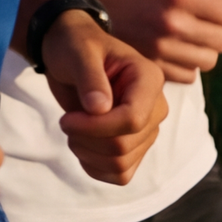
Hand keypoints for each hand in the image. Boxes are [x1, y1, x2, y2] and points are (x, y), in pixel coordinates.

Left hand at [39, 15, 167, 186]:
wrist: (70, 56)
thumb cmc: (76, 47)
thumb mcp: (78, 53)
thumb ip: (89, 77)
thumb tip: (100, 108)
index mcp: (149, 80)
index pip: (133, 120)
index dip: (96, 128)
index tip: (67, 119)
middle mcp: (155, 108)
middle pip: (124, 146)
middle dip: (86, 140)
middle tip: (66, 122)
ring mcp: (147, 130)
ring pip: (121, 164)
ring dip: (86, 154)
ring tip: (73, 130)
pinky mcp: (135, 147)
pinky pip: (121, 175)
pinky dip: (95, 168)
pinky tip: (82, 146)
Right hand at [83, 0, 221, 82]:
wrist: (90, 3)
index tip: (213, 10)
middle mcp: (172, 22)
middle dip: (215, 32)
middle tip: (197, 25)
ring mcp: (160, 47)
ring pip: (207, 61)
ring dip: (201, 51)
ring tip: (184, 39)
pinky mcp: (151, 64)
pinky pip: (189, 76)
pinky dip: (185, 66)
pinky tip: (171, 52)